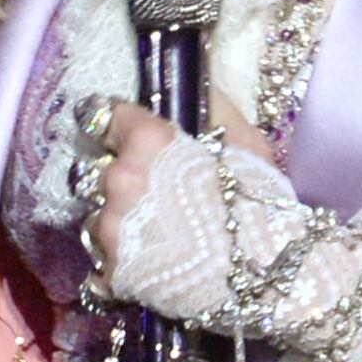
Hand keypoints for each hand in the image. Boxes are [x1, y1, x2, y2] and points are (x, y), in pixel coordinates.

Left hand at [80, 101, 279, 273]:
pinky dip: (119, 265)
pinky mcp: (112, 272)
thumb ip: (209, 111)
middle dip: (121, 180)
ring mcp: (111, 229)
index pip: (104, 116)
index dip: (116, 126)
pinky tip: (147, 267)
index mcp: (145, 141)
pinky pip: (101, 264)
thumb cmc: (258, 202)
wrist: (265, 274)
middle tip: (155, 197)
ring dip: (118, 223)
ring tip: (154, 237)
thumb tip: (193, 87)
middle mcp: (118, 179)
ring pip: (96, 217)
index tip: (122, 136)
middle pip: (100, 171)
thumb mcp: (243, 140)